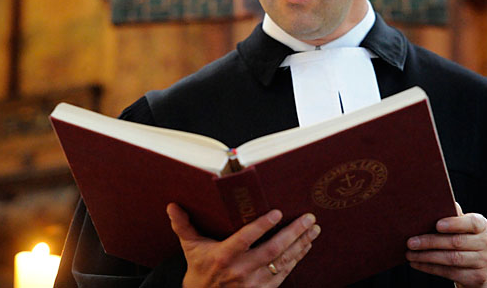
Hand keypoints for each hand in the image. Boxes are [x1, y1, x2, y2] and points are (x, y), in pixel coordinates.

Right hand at [167, 203, 319, 287]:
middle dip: (294, 233)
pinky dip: (297, 259)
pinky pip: (284, 274)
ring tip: (314, 230)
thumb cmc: (199, 270)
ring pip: (283, 262)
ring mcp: (254, 283)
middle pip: (273, 249)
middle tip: (308, 218)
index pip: (246, 238)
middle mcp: (241, 270)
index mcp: (224, 256)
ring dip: (300, 244)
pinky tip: (306, 246)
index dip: (262, 226)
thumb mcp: (190, 247)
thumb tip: (172, 205)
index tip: (277, 213)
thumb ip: (183, 225)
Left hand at [405, 203, 486, 287]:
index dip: (454, 224)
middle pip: (456, 242)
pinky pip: (450, 273)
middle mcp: (486, 242)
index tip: (437, 225)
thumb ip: (452, 216)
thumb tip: (432, 203)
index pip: (471, 223)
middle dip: (430, 242)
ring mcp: (484, 261)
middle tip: (410, 242)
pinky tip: (417, 264)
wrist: (477, 268)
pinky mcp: (477, 277)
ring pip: (452, 259)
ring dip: (427, 257)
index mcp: (482, 225)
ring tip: (409, 254)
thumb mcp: (461, 227)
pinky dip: (430, 268)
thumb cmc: (463, 240)